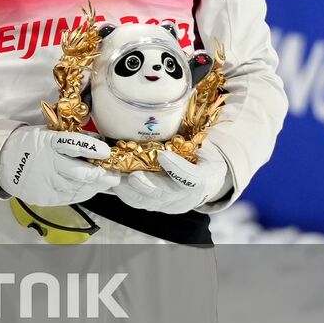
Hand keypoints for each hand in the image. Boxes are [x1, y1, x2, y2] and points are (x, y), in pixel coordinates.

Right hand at [0, 126, 118, 205]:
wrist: (2, 161)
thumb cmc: (28, 145)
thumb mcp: (47, 134)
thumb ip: (71, 139)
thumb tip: (98, 142)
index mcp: (48, 142)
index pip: (74, 145)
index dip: (93, 148)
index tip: (107, 152)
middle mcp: (48, 163)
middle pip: (81, 174)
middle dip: (102, 176)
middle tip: (114, 175)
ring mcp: (46, 182)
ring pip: (79, 188)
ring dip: (95, 186)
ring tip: (104, 182)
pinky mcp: (45, 196)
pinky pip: (71, 197)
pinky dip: (82, 193)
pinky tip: (88, 188)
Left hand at [114, 149, 230, 213]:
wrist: (209, 181)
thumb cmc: (203, 157)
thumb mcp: (204, 146)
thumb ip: (190, 138)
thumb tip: (170, 116)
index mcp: (203, 178)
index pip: (192, 178)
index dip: (178, 169)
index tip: (163, 156)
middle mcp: (187, 197)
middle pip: (165, 195)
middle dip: (147, 185)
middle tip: (132, 176)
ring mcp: (171, 204)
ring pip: (148, 201)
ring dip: (129, 190)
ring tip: (114, 176)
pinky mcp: (158, 206)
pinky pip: (139, 202)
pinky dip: (125, 192)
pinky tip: (113, 181)